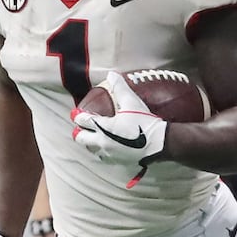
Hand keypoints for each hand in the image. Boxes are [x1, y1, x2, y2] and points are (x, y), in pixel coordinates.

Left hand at [71, 73, 167, 187]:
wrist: (159, 144)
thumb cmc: (145, 122)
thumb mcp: (132, 102)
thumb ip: (120, 87)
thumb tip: (112, 74)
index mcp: (102, 127)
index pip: (83, 121)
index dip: (78, 116)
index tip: (77, 113)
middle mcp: (102, 142)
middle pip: (81, 139)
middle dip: (79, 132)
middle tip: (81, 127)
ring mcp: (109, 154)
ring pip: (92, 149)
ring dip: (90, 143)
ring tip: (94, 137)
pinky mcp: (118, 161)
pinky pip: (104, 157)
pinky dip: (102, 151)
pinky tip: (108, 148)